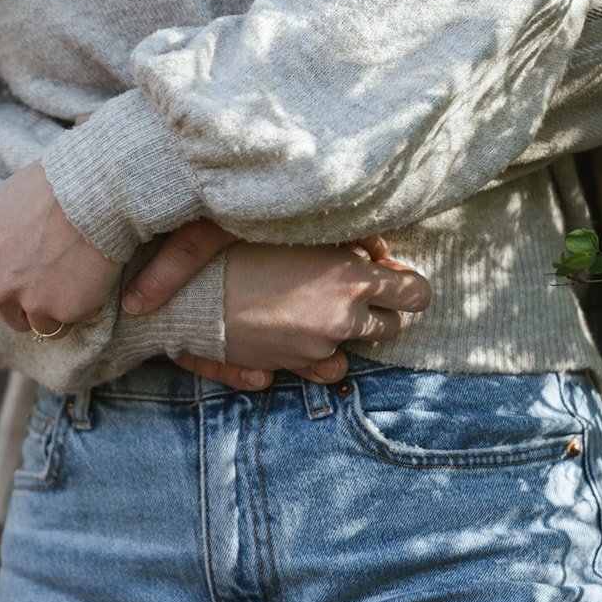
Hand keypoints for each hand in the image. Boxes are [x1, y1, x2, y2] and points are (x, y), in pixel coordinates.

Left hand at [0, 161, 121, 333]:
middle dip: (31, 306)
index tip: (26, 287)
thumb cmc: (50, 187)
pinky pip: (71, 322)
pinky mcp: (65, 311)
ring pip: (42, 326)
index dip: (8, 295)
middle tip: (55, 286)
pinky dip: (81, 309)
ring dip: (56, 312)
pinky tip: (89, 282)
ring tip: (75, 284)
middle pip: (11, 317)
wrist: (90, 193)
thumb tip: (1, 245)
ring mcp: (31, 302)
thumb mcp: (5, 202)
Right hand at [170, 239, 430, 390]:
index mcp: (350, 279)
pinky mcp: (292, 367)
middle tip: (350, 291)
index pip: (415, 293)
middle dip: (377, 311)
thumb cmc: (237, 247)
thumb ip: (348, 241)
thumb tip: (376, 252)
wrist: (185, 291)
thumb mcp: (297, 230)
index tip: (389, 278)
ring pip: (356, 352)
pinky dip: (317, 357)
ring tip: (315, 311)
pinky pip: (325, 370)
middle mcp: (342, 319)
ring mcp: (318, 349)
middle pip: (392, 327)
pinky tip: (295, 333)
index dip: (407, 287)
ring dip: (346, 335)